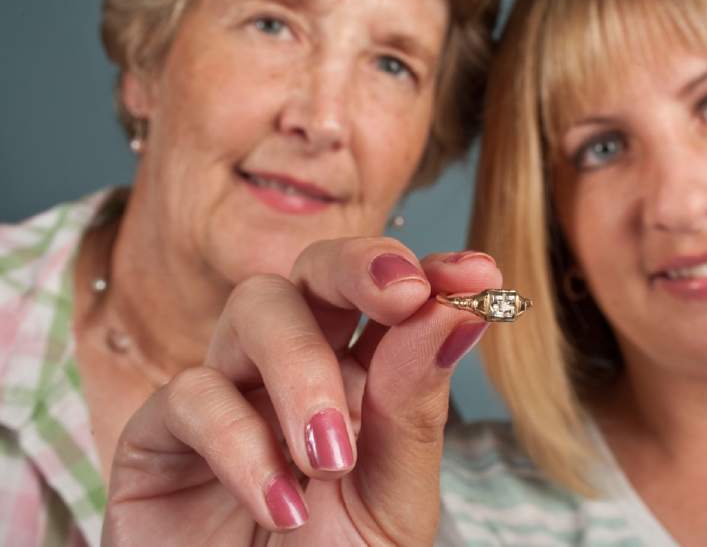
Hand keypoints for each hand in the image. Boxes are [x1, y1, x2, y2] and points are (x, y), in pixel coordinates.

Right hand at [101, 238, 500, 545]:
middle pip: (314, 271)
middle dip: (357, 269)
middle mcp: (294, 368)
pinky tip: (278, 503)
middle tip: (404, 295)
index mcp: (362, 377)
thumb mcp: (392, 500)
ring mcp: (229, 390)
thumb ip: (414, 410)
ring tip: (331, 458)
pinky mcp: (162, 432)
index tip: (476, 273)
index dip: (431, 272)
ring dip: (303, 368)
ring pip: (255, 307)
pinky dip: (239, 442)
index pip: (391, 297)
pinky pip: (192, 393)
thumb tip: (456, 311)